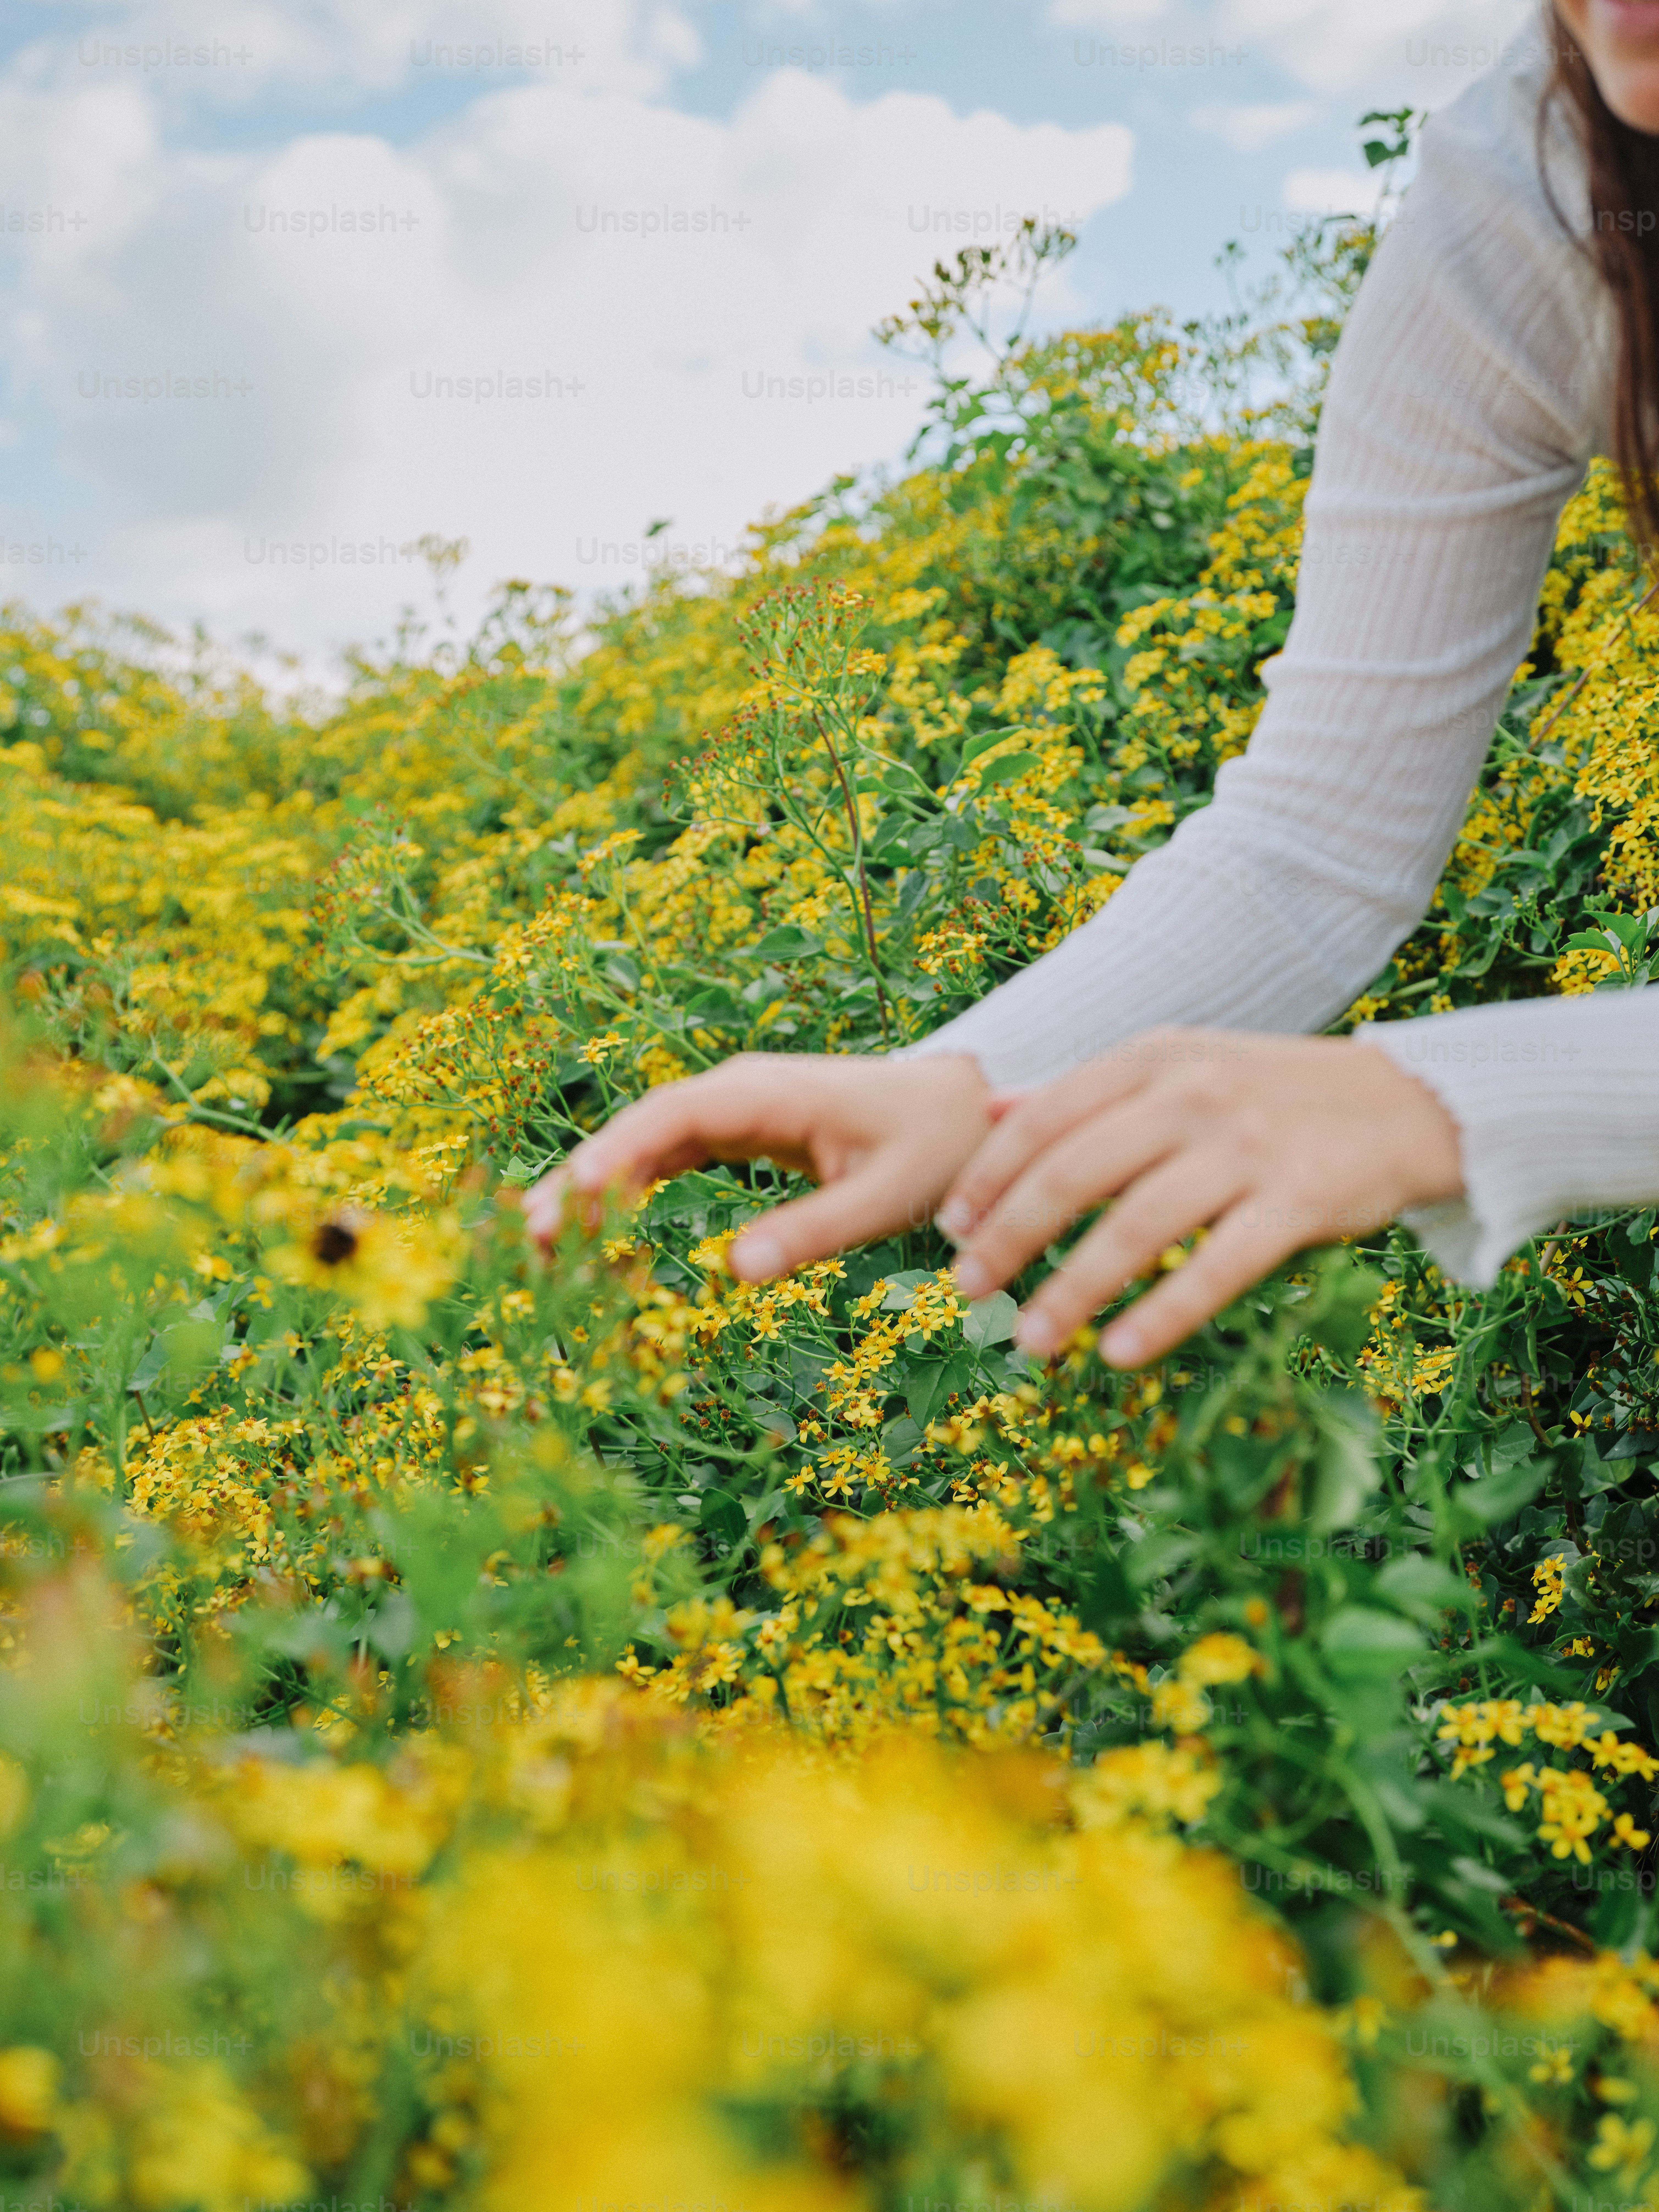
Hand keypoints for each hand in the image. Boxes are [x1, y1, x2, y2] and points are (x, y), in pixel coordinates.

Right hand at [522, 1053, 992, 1280]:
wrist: (964, 1107)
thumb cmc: (935, 1147)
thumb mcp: (886, 1196)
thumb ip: (814, 1230)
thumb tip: (736, 1270)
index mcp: (769, 1094)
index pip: (674, 1116)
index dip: (621, 1152)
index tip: (578, 1192)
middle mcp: (739, 1091)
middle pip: (643, 1128)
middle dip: (585, 1176)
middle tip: (528, 1232)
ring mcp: (735, 1108)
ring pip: (648, 1143)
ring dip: (598, 1186)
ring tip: (541, 1239)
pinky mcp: (740, 1130)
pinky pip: (671, 1156)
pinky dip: (633, 1188)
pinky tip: (598, 1227)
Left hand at [935, 1028, 1463, 1368]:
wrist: (1408, 1102)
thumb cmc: (1271, 1094)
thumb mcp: (1178, 1064)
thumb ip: (1086, 1089)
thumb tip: (991, 1108)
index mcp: (1154, 1058)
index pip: (1043, 1120)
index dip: (988, 1178)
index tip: (949, 1228)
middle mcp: (1193, 1095)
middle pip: (1073, 1175)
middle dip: (1009, 1238)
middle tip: (968, 1290)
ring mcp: (1247, 1148)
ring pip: (1134, 1229)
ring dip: (1071, 1292)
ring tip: (1030, 1342)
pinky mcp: (1299, 1201)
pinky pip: (1215, 1269)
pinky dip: (1160, 1315)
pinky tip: (1118, 1353)